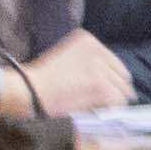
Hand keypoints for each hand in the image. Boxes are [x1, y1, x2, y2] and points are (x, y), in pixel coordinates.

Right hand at [17, 28, 133, 122]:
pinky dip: (110, 109)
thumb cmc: (41, 78)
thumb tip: (111, 79)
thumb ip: (89, 62)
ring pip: (122, 89)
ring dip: (111, 101)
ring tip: (95, 106)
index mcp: (87, 39)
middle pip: (121, 75)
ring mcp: (100, 68)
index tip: (102, 88)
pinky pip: (118, 101)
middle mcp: (97, 50)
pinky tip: (96, 110)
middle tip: (102, 101)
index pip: (113, 62)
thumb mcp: (66, 56)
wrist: (28, 90)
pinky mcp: (101, 86)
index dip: (110, 78)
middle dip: (114, 89)